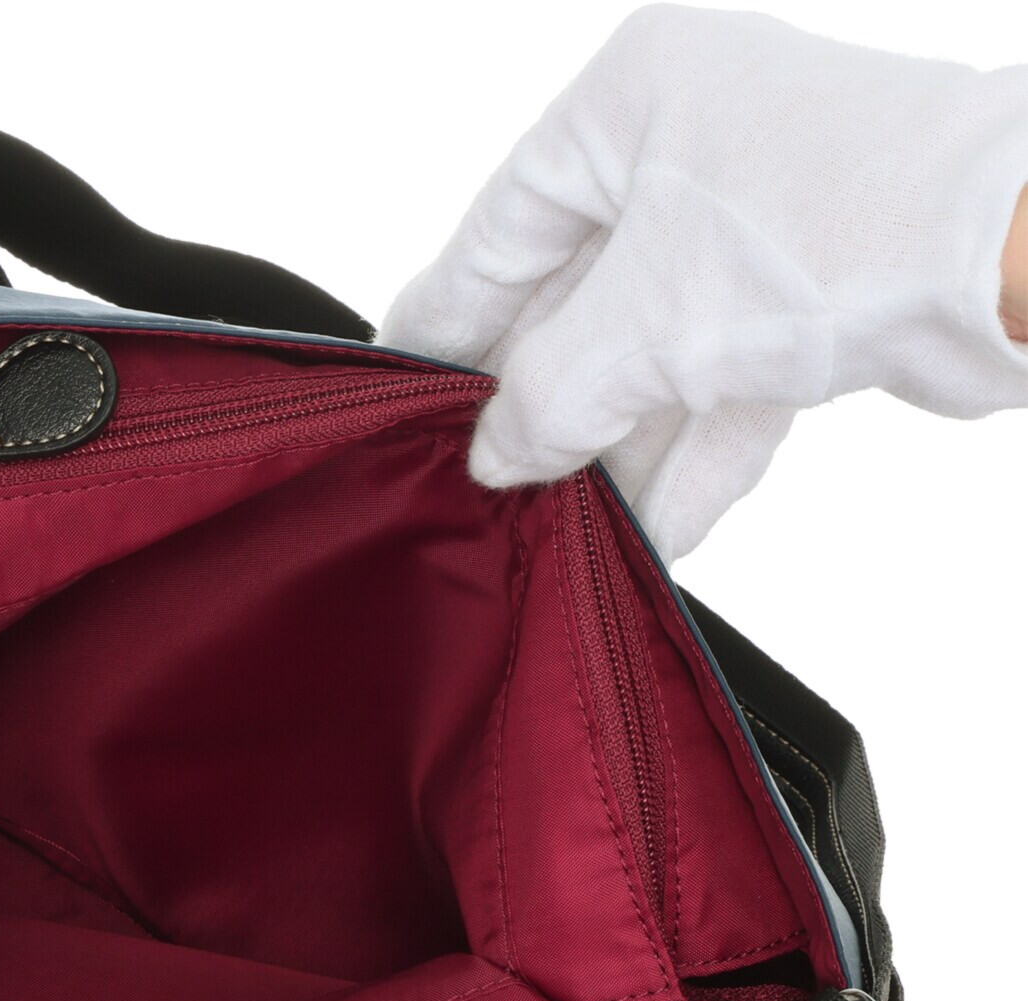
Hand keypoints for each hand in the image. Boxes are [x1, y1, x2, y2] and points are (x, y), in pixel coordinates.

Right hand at [382, 5, 1027, 559]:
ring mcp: (752, 230)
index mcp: (633, 106)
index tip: (399, 379)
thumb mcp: (645, 320)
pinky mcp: (808, 301)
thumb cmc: (838, 227)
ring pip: (648, 356)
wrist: (1025, 254)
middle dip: (535, 402)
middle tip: (476, 475)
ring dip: (609, 446)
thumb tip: (493, 453)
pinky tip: (649, 532)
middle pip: (574, 302)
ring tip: (551, 520)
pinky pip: (719, 391)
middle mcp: (690, 155)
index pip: (500, 228)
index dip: (446, 316)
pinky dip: (688, 460)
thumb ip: (549, 392)